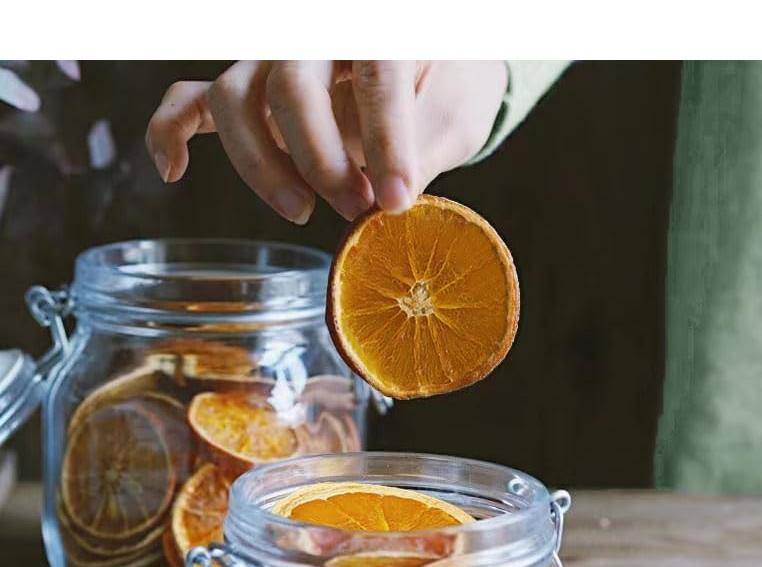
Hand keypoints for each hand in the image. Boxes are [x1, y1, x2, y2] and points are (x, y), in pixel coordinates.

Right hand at [145, 61, 507, 222]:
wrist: (433, 63)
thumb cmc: (449, 86)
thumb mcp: (457, 117)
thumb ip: (425, 151)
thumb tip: (391, 200)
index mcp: (381, 28)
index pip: (376, 76)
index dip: (386, 144)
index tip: (397, 202)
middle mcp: (314, 34)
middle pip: (290, 87)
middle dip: (321, 162)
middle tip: (357, 209)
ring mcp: (273, 58)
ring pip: (234, 97)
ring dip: (263, 164)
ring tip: (303, 210)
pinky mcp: (251, 88)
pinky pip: (191, 99)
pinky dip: (172, 131)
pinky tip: (174, 171)